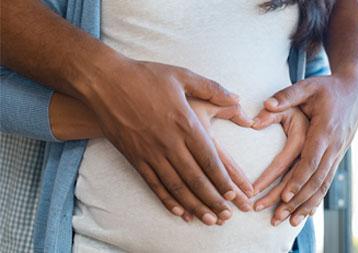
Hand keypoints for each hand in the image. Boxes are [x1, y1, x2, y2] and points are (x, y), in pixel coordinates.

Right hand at [83, 59, 250, 225]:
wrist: (103, 81)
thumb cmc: (145, 76)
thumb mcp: (183, 76)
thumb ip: (213, 89)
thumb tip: (237, 99)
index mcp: (185, 123)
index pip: (209, 159)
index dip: (223, 179)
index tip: (234, 193)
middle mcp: (169, 142)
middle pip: (195, 178)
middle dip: (213, 199)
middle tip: (227, 215)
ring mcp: (150, 152)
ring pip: (176, 186)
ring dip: (194, 205)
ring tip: (209, 219)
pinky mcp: (134, 157)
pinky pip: (153, 184)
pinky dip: (167, 200)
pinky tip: (179, 211)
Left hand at [261, 74, 357, 225]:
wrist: (356, 91)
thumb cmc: (328, 88)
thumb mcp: (307, 86)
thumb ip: (286, 96)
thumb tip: (265, 105)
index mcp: (325, 129)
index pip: (311, 160)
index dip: (298, 179)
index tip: (285, 195)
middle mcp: (334, 145)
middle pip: (316, 179)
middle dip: (297, 200)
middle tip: (278, 215)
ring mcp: (338, 153)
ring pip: (323, 185)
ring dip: (307, 205)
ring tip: (289, 222)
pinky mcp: (337, 157)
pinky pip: (327, 182)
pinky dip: (316, 199)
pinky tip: (305, 214)